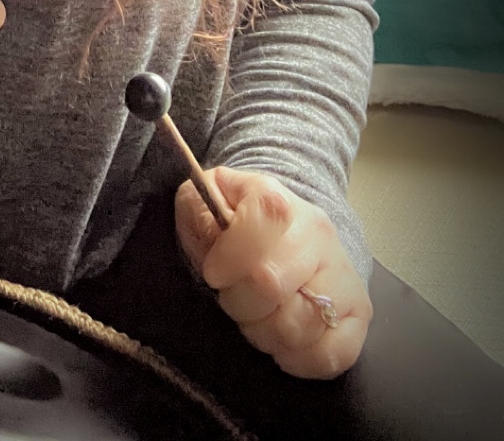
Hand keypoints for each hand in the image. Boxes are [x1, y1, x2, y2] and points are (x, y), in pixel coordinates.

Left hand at [174, 165, 371, 378]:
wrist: (290, 230)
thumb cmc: (239, 222)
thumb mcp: (208, 201)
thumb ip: (200, 208)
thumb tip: (213, 230)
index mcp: (278, 199)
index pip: (255, 229)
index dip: (225, 259)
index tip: (214, 271)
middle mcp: (317, 232)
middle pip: (271, 284)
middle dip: (240, 302)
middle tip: (235, 298)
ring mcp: (343, 273)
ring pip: (299, 325)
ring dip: (265, 333)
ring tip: (259, 318)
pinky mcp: (360, 313)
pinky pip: (333, 354)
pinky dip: (299, 360)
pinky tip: (283, 344)